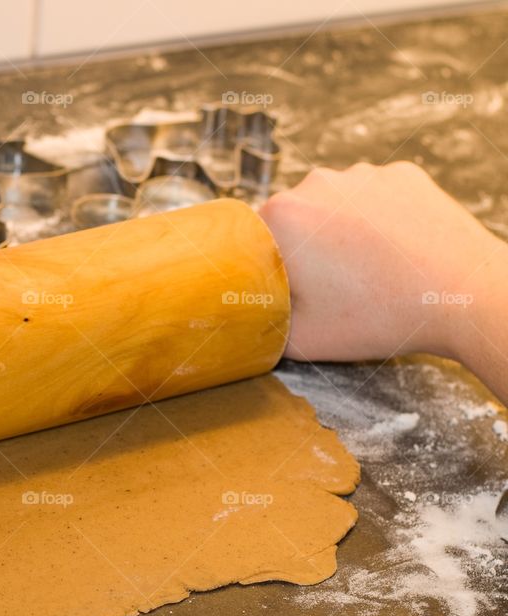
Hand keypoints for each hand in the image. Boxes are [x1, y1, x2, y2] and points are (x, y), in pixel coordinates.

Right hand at [259, 161, 507, 362]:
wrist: (465, 296)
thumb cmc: (383, 316)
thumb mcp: (303, 339)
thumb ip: (264, 323)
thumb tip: (251, 319)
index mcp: (283, 218)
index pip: (253, 238)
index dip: (267, 266)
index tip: (287, 288)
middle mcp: (316, 184)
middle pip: (293, 217)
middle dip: (303, 246)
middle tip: (329, 285)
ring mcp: (362, 175)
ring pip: (333, 203)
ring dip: (339, 230)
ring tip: (367, 268)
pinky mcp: (401, 174)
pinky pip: (373, 196)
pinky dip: (377, 218)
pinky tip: (393, 250)